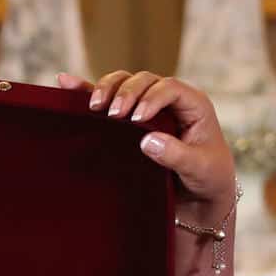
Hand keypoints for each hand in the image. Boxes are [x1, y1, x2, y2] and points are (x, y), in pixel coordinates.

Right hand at [56, 70, 237, 220]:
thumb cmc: (209, 179)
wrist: (201, 196)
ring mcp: (148, 106)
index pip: (169, 88)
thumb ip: (177, 154)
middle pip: (144, 80)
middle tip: (114, 114)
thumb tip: (146, 140)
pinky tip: (65, 82)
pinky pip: (109, 98)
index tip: (137, 118)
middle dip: (126, 92)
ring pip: (125, 82)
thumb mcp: (200, 169)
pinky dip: (88, 90)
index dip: (151, 97)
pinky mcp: (129, 119)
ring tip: (96, 108)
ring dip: (107, 89)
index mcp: (192, 105)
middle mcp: (170, 100)